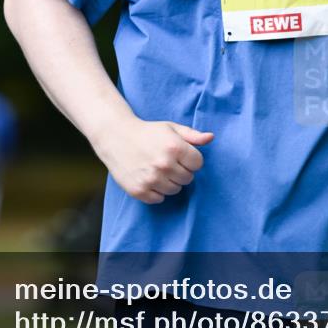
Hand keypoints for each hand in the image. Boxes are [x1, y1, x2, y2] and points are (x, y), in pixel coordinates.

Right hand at [95, 118, 213, 203]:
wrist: (115, 136)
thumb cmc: (147, 132)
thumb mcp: (170, 128)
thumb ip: (192, 135)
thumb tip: (211, 138)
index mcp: (174, 147)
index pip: (198, 164)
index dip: (190, 158)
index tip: (179, 154)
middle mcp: (164, 164)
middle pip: (188, 178)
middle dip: (181, 170)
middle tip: (167, 160)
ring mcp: (151, 179)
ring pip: (175, 190)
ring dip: (169, 181)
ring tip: (157, 168)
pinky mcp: (139, 191)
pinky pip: (159, 199)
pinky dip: (156, 191)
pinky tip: (148, 177)